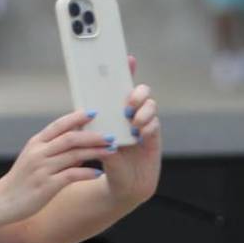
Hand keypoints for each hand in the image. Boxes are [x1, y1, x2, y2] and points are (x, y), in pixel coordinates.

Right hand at [0, 111, 113, 224]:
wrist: (2, 202)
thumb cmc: (20, 181)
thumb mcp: (33, 160)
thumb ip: (55, 152)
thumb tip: (81, 148)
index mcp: (35, 143)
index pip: (59, 125)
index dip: (77, 117)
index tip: (95, 112)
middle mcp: (38, 153)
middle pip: (70, 138)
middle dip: (94, 135)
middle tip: (112, 134)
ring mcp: (42, 169)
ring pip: (74, 155)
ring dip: (96, 152)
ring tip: (112, 151)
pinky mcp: (46, 186)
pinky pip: (71, 175)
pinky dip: (86, 173)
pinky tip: (98, 174)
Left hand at [100, 56, 161, 203]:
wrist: (122, 184)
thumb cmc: (105, 160)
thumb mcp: (94, 142)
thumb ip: (94, 127)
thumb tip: (89, 113)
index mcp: (114, 110)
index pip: (120, 86)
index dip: (126, 70)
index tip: (128, 58)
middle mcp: (131, 113)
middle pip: (140, 91)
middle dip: (137, 92)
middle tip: (128, 103)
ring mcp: (144, 124)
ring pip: (150, 106)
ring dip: (143, 111)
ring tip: (133, 122)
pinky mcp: (153, 137)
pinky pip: (154, 124)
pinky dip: (148, 127)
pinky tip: (141, 133)